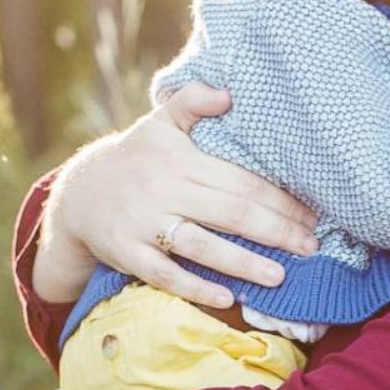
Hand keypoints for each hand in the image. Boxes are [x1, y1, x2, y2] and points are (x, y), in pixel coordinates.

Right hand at [33, 83, 318, 306]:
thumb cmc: (136, 158)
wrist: (77, 193)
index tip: (312, 215)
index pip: (241, 181)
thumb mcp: (160, 122)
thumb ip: (193, 102)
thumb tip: (230, 92)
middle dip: (275, 231)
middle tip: (310, 247)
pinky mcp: (127, 253)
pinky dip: (194, 287)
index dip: (280, 200)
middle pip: (229, 212)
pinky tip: (227, 298)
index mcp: (181, 160)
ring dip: (242, 262)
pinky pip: (164, 274)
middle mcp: (164, 190)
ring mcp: (144, 224)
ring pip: (200, 245)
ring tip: (280, 276)